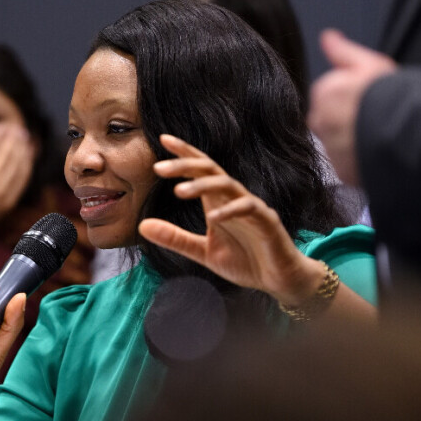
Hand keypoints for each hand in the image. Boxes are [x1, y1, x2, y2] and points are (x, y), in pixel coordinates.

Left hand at [0, 125, 35, 234]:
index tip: (29, 148)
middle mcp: (3, 190)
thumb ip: (0, 196)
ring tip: (13, 128)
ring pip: (7, 153)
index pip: (23, 175)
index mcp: (8, 201)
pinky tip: (0, 129)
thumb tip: (6, 183)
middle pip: (17, 162)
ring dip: (11, 138)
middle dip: (22, 145)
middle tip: (22, 134)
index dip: (28, 159)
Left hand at [137, 134, 324, 305]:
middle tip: (159, 168)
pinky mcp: (267, 222)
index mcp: (217, 201)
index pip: (200, 169)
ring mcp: (251, 207)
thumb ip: (175, 238)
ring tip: (179, 191)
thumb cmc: (244, 261)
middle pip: (209, 170)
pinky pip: (249, 208)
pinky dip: (230, 211)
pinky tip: (213, 218)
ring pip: (227, 184)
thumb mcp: (203, 252)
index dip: (184, 153)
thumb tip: (142, 225)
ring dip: (203, 185)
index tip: (162, 140)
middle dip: (185, 165)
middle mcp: (233, 198)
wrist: (278, 280)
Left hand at [308, 29, 396, 185]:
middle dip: (348, 119)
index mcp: (324, 92)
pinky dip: (359, 159)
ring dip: (353, 139)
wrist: (407, 132)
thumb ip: (343, 51)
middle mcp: (320, 121)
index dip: (353, 95)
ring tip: (379, 133)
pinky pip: (348, 163)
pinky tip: (377, 150)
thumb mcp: (370, 64)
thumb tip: (327, 36)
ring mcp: (330, 148)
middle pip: (330, 120)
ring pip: (338, 142)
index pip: (330, 94)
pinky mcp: (342, 170)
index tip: (371, 98)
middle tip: (375, 116)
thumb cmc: (390, 94)